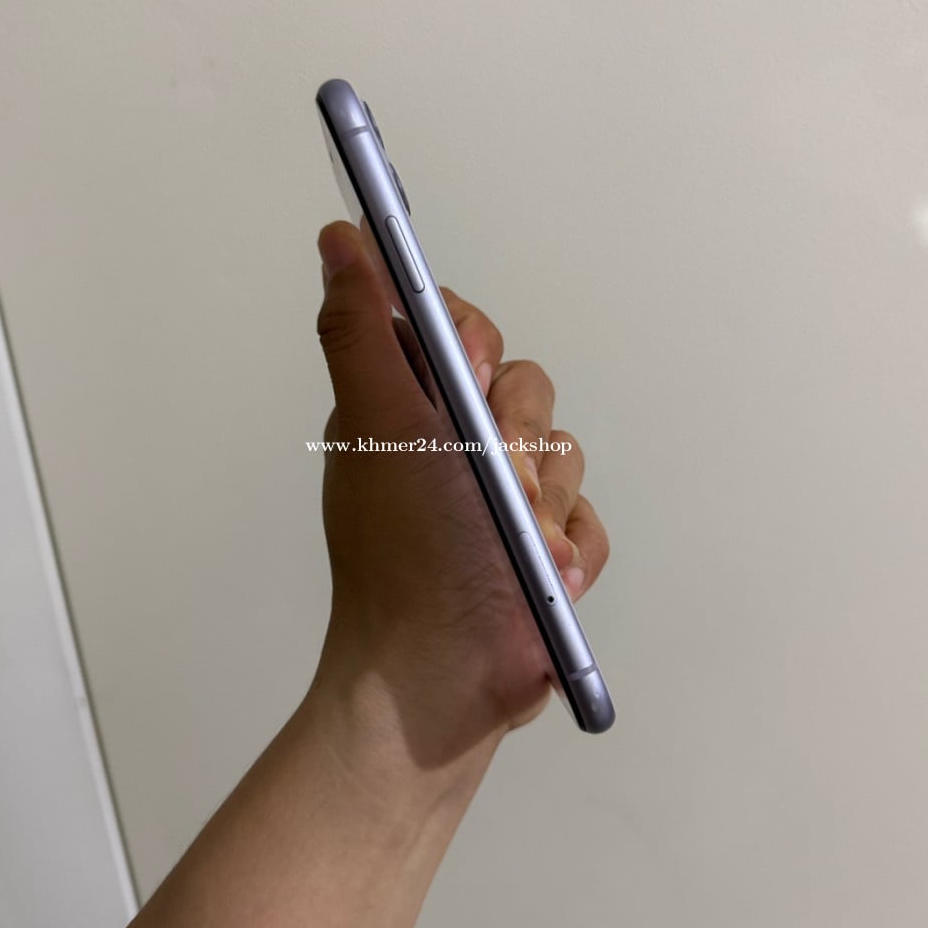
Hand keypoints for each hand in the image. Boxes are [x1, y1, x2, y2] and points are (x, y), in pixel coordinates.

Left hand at [309, 220, 609, 771]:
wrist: (441, 685)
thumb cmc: (406, 559)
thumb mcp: (380, 428)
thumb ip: (361, 330)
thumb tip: (339, 242)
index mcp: (403, 409)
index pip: (458, 329)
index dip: (476, 350)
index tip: (469, 386)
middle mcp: (449, 446)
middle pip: (526, 387)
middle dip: (519, 443)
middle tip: (495, 488)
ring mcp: (499, 501)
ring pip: (564, 453)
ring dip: (546, 508)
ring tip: (519, 553)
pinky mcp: (541, 550)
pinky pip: (588, 519)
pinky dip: (570, 553)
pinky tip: (543, 583)